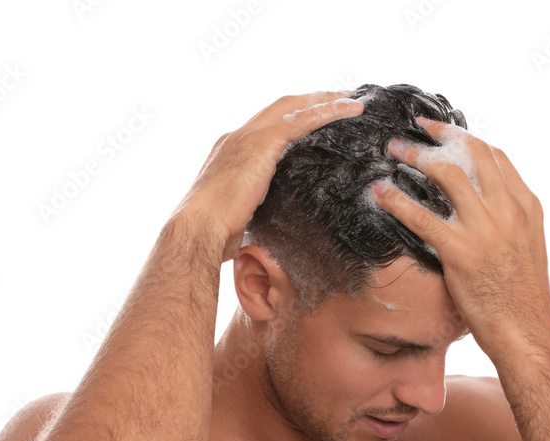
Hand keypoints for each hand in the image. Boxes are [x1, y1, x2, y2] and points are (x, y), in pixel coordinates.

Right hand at [171, 91, 364, 264]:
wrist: (197, 230)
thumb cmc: (213, 234)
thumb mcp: (238, 215)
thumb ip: (254, 206)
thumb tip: (264, 221)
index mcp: (230, 152)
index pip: (266, 125)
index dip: (291, 117)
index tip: (313, 117)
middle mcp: (237, 137)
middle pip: (281, 107)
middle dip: (311, 99)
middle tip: (339, 98)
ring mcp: (247, 137)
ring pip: (293, 107)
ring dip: (324, 101)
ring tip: (352, 101)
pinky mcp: (261, 144)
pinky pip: (301, 120)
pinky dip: (327, 112)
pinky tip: (349, 110)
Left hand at [370, 117, 549, 355]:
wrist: (527, 330)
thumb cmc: (523, 297)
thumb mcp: (528, 247)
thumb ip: (509, 221)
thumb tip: (486, 207)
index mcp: (526, 206)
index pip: (495, 156)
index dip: (466, 139)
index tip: (445, 133)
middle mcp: (508, 210)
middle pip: (471, 153)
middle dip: (439, 134)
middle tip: (414, 128)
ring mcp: (484, 230)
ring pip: (446, 174)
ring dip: (414, 156)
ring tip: (392, 150)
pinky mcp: (460, 252)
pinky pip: (421, 217)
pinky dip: (396, 200)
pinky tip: (378, 192)